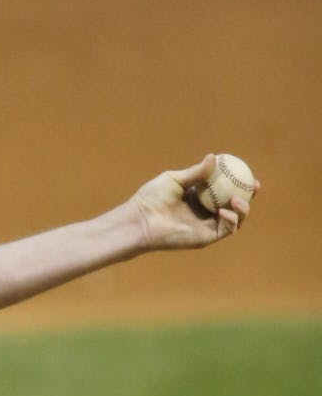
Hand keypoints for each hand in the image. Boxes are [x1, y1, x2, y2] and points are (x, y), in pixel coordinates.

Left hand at [125, 154, 254, 250]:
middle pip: (234, 205)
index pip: (224, 189)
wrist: (141, 219)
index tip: (247, 173)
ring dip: (243, 209)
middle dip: (248, 196)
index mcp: (198, 197)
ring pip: (235, 219)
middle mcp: (205, 212)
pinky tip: (224, 211)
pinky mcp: (206, 238)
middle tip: (253, 185)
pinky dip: (231, 220)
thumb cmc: (151, 198)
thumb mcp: (175, 180)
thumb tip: (213, 157)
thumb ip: (195, 172)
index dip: (238, 182)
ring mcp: (207, 225)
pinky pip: (226, 229)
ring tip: (237, 199)